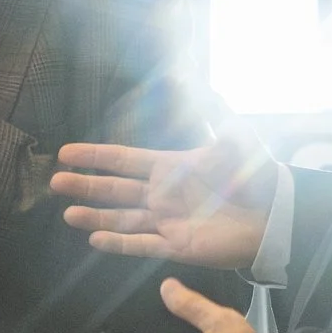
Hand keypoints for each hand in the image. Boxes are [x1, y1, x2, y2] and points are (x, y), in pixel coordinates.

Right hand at [50, 124, 278, 269]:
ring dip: (95, 217)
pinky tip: (95, 240)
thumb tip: (207, 86)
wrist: (276, 216)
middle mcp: (162, 194)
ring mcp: (167, 221)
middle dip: (85, 186)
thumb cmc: (256, 177)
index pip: (124, 160)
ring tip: (68, 214)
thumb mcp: (238, 141)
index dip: (95, 157)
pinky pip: (141, 246)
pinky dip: (119, 244)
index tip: (66, 153)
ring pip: (122, 219)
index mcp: (170, 167)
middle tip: (55, 182)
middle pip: (114, 190)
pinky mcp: (176, 245)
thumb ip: (216, 117)